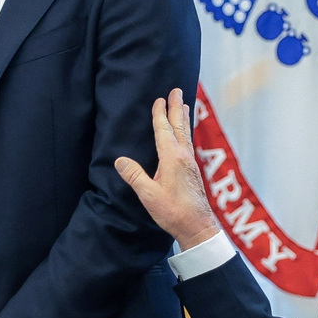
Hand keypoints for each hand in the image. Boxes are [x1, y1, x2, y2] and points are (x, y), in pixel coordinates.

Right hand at [114, 88, 221, 251]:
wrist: (197, 226)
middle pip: (179, 126)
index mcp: (172, 158)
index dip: (160, 114)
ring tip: (184, 105)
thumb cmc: (173, 211)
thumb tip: (119, 160)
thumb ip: (134, 176)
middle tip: (177, 91)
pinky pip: (188, 144)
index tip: (159, 99)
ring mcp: (190, 163)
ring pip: (186, 134)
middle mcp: (184, 156)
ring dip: (183, 118)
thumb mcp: (148, 194)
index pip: (164, 130)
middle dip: (176, 108)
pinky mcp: (193, 171)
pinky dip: (186, 132)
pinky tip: (185, 135)